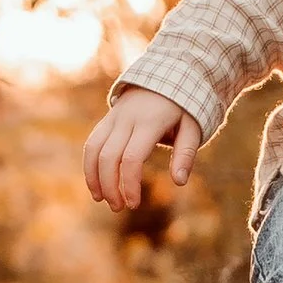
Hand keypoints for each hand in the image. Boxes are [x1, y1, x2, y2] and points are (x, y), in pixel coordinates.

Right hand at [84, 87, 204, 209]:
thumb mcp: (193, 127)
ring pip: (93, 149)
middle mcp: (127, 118)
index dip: (129, 184)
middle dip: (110, 186)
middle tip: (119, 208)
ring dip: (93, 177)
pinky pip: (92, 143)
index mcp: (149, 122)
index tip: (133, 204)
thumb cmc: (184, 107)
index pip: (131, 158)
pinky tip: (95, 184)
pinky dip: (89, 165)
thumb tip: (179, 182)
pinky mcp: (107, 119)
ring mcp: (113, 117)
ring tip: (101, 199)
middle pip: (109, 157)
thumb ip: (186, 154)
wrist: (167, 74)